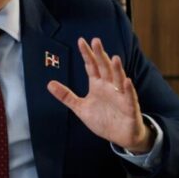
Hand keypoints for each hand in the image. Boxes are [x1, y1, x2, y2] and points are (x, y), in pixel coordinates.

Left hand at [47, 38, 153, 153]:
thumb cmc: (103, 120)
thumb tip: (49, 84)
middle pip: (104, 68)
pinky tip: (127, 81)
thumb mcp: (81, 108)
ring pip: (118, 79)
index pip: (91, 66)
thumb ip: (66, 96)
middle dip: (100, 55)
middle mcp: (109, 87)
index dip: (87, 54)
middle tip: (96, 41)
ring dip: (117, 69)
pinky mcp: (129, 107)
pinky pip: (129, 97)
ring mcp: (120, 95)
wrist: (120, 136)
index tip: (81, 41)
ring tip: (114, 58)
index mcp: (98, 85)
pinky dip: (128, 89)